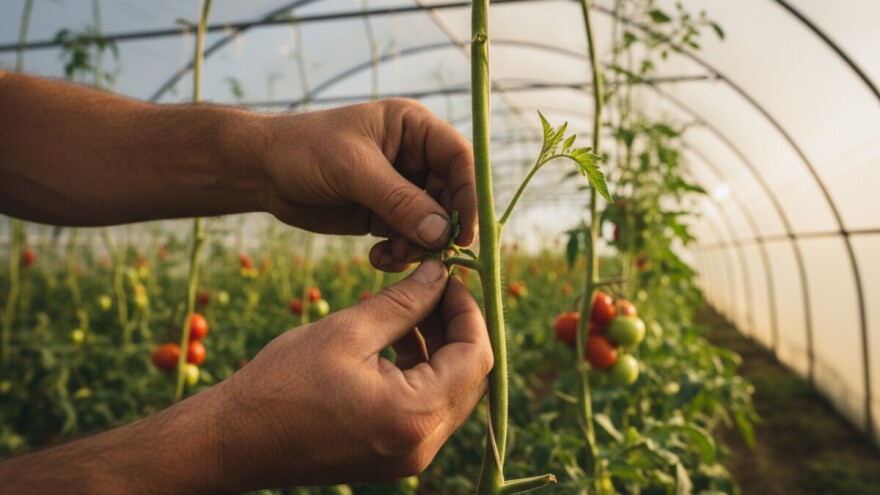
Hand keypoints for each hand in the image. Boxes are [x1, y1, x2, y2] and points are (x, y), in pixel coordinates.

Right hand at [213, 260, 492, 490]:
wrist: (236, 439)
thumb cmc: (282, 383)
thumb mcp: (348, 330)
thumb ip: (404, 302)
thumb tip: (440, 274)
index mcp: (414, 415)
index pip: (475, 357)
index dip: (468, 312)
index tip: (449, 279)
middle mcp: (422, 445)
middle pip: (470, 378)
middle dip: (457, 329)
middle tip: (434, 289)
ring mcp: (410, 457)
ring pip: (451, 393)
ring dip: (439, 348)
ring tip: (410, 310)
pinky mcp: (395, 456)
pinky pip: (427, 409)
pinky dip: (422, 372)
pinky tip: (396, 340)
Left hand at [258, 99, 476, 271]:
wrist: (262, 170)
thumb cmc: (305, 150)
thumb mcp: (354, 170)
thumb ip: (399, 201)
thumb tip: (443, 233)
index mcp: (415, 128)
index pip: (460, 160)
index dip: (469, 195)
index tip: (464, 232)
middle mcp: (415, 157)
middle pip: (451, 197)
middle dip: (441, 228)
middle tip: (427, 253)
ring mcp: (401, 188)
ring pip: (431, 224)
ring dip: (419, 246)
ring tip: (392, 254)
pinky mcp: (384, 215)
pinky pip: (408, 239)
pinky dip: (400, 253)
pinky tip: (377, 258)